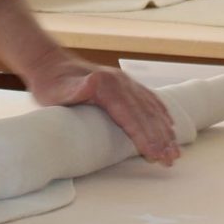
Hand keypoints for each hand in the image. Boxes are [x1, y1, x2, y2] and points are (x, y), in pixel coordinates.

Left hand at [21, 58, 180, 166]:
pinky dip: (161, 113)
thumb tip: (92, 84)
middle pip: (145, 115)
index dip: (144, 137)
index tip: (156, 155)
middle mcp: (120, 82)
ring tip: (175, 150)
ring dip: (164, 130)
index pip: (131, 117)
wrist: (48, 63)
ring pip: (150, 108)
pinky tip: (170, 125)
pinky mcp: (123, 82)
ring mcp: (124, 81)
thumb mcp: (58, 91)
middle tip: (171, 160)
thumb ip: (76, 89)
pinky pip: (148, 98)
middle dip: (160, 139)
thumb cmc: (50, 83)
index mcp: (107, 86)